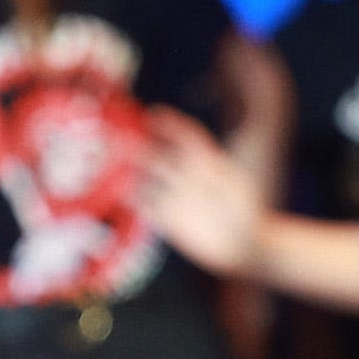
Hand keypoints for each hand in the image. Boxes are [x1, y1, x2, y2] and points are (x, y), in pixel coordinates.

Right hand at [136, 114, 270, 277]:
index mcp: (205, 161)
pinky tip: (120, 196)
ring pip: (147, 180)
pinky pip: (146, 208)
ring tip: (112, 165)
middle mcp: (186, 176)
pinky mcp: (169, 221)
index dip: (170, 123)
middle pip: (158, 155)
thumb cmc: (246, 208)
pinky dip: (133, 202)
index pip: (185, 134)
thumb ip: (217, 171)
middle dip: (139, 146)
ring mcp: (176, 198)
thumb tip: (204, 157)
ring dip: (130, 172)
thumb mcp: (235, 185)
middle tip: (120, 138)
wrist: (246, 243)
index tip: (153, 116)